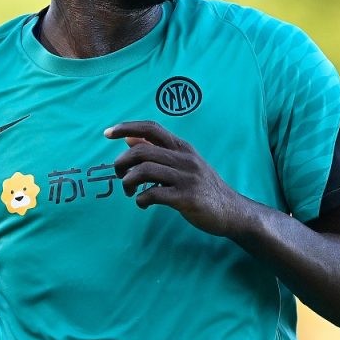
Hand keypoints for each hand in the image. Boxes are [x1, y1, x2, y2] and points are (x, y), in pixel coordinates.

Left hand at [105, 120, 245, 236]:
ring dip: (128, 182)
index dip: (127, 127)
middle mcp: (185, 159)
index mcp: (183, 148)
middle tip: (119, 176)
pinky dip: (141, 199)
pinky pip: (153, 194)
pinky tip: (143, 203)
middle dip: (122, 163)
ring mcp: (186, 178)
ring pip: (144, 171)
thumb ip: (158, 150)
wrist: (232, 211)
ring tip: (129, 192)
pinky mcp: (187, 198)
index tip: (107, 133)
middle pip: (142, 151)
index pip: (151, 128)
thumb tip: (129, 138)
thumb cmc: (203, 187)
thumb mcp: (184, 163)